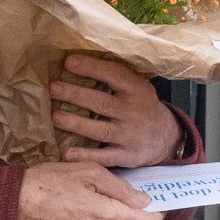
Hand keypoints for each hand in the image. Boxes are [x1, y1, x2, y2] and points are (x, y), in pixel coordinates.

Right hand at [17, 161, 162, 219]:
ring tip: (72, 199)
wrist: (7, 207)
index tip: (150, 203)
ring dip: (95, 217)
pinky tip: (62, 213)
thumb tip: (143, 201)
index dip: (154, 213)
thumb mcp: (88, 172)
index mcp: (108, 217)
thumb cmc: (47, 183)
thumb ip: (121, 188)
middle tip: (93, 189)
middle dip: (114, 208)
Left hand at [49, 54, 183, 167]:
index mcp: (138, 90)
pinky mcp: (127, 156)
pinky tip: (68, 154)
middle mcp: (134, 112)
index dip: (92, 68)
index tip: (68, 62)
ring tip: (55, 116)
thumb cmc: (141, 107)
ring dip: (76, 123)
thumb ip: (117, 78)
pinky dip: (86, 156)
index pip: (114, 75)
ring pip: (100, 130)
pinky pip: (105, 157)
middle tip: (54, 88)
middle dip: (76, 95)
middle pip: (102, 103)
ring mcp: (130, 136)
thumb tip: (78, 62)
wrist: (166, 137)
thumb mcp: (138, 88)